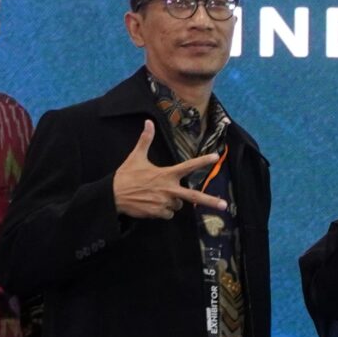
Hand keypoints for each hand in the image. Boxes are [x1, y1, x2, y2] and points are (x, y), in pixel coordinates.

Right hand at [112, 120, 227, 219]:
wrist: (112, 196)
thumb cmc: (126, 175)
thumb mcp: (136, 156)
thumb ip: (145, 140)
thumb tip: (148, 122)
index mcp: (166, 174)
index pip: (188, 166)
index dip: (202, 161)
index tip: (215, 157)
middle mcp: (169, 189)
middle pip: (194, 197)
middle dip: (210, 201)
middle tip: (225, 206)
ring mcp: (164, 203)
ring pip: (177, 206)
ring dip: (171, 203)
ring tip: (155, 196)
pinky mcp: (158, 213)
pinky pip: (168, 214)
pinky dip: (163, 211)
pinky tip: (151, 205)